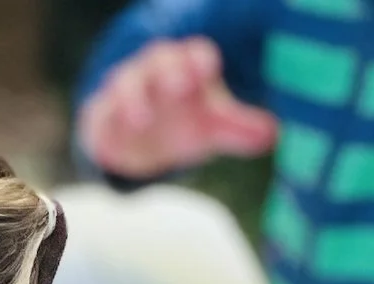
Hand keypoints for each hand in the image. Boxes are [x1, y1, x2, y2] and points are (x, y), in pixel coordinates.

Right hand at [75, 39, 278, 178]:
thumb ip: (240, 129)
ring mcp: (126, 90)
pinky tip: (107, 140)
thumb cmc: (183, 121)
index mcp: (186, 66)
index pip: (195, 54)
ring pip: (127, 84)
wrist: (139, 136)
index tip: (208, 69)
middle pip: (161, 61)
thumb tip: (274, 134)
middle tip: (180, 86)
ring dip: (133, 99)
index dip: (200, 60)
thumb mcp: (212, 126)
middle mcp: (155, 71)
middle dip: (170, 71)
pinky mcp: (102, 115)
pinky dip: (103, 123)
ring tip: (141, 119)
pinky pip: (99, 114)